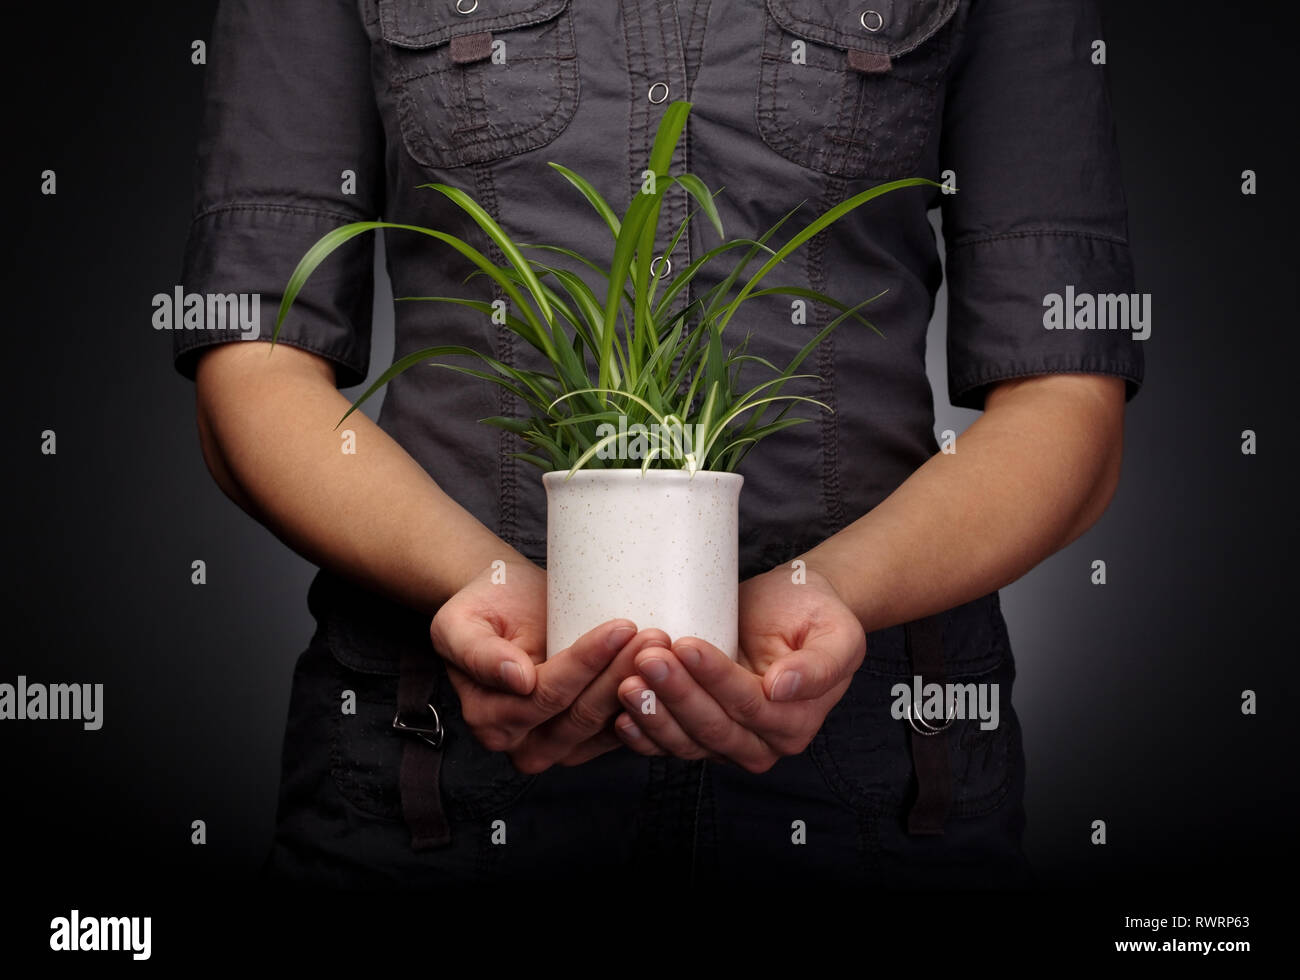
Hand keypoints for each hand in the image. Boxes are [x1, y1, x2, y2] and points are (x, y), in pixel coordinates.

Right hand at [429, 559, 665, 772]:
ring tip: (665, 646)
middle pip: (581, 714)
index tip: (621, 627)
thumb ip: (478, 652)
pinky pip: (624, 729)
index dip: (585, 663)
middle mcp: (523, 743)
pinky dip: (648, 704)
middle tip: (655, 635)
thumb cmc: (485, 606)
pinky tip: (671, 673)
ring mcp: (561, 747)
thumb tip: (516, 679)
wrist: (507, 603)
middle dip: (620, 673)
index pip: (546, 695)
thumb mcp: (459, 622)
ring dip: (641, 687)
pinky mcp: (591, 739)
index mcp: (489, 717)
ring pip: (606, 722)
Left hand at [612, 563, 865, 771]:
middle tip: (646, 657)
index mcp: (794, 722)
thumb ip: (821, 666)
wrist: (794, 607)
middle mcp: (760, 742)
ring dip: (652, 714)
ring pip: (684, 741)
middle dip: (676, 694)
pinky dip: (641, 733)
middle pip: (712, 727)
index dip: (715, 678)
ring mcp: (725, 741)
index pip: (748, 705)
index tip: (686, 645)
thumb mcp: (838, 634)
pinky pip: (666, 742)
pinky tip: (619, 713)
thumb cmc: (815, 614)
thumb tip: (784, 687)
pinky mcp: (696, 731)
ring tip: (626, 680)